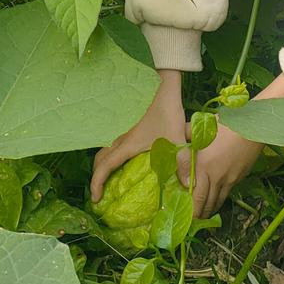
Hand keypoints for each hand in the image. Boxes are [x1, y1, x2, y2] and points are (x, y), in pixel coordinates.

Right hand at [90, 69, 184, 201]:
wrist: (163, 83)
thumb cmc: (166, 110)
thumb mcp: (177, 138)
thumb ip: (182, 162)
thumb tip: (188, 185)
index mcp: (127, 145)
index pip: (103, 167)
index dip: (96, 184)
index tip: (95, 199)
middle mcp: (120, 137)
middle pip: (99, 160)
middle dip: (97, 177)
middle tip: (103, 191)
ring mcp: (122, 129)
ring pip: (105, 149)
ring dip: (104, 164)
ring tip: (112, 177)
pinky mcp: (128, 123)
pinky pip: (112, 142)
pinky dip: (111, 153)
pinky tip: (125, 157)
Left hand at [185, 72, 283, 216]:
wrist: (253, 126)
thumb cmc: (226, 124)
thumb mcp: (203, 127)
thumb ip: (187, 134)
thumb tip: (176, 139)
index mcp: (203, 166)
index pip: (195, 196)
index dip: (191, 209)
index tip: (186, 216)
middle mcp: (216, 177)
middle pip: (207, 202)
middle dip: (200, 214)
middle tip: (194, 221)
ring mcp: (230, 178)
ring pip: (219, 199)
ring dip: (211, 208)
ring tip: (205, 214)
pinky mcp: (240, 176)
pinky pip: (228, 190)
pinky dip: (222, 196)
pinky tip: (219, 196)